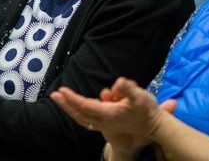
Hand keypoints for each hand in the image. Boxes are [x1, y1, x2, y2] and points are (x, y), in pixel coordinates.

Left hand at [51, 78, 166, 156]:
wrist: (154, 127)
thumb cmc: (147, 110)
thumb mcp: (141, 97)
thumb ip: (129, 89)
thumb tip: (118, 82)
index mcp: (108, 114)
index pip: (85, 106)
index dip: (72, 98)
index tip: (61, 90)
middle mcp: (104, 121)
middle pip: (80, 114)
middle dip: (66, 105)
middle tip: (54, 95)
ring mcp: (105, 124)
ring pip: (82, 118)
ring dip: (70, 109)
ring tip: (60, 99)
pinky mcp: (107, 124)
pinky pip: (88, 119)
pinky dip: (79, 113)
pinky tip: (74, 107)